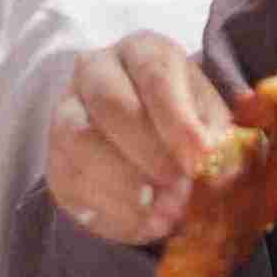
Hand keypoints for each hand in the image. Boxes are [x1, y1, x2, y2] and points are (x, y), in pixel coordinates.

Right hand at [45, 32, 228, 243]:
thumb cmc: (187, 124)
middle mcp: (96, 71)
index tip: (200, 160)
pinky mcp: (55, 157)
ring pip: (79, 140)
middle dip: (148, 150)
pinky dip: (109, 208)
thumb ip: (218, 140)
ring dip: (123, 182)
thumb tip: (221, 168)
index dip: (178, 121)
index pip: (156, 75)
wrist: (149, 145)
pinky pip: (70, 180)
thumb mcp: (212, 122)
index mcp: (143, 51)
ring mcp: (67, 112)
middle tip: (179, 187)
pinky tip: (144, 224)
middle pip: (110, 103)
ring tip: (162, 211)